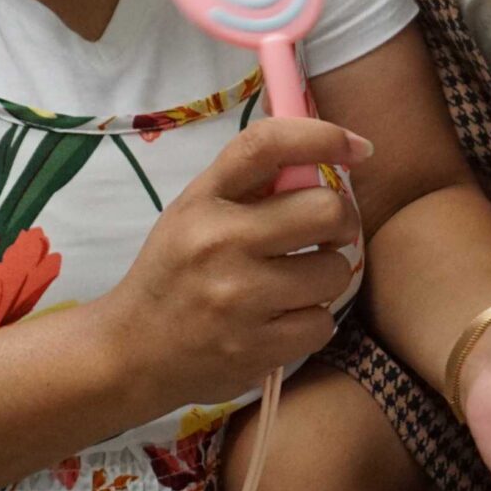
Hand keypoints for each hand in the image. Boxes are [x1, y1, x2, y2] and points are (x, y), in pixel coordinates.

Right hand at [95, 117, 371, 414]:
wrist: (133, 353)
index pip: (266, 146)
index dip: (323, 137)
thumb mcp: (194, 213)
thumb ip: (250, 185)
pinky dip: (311, 322)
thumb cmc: (175, 273)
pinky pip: (323, 323)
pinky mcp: (254, 347)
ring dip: (326, 278)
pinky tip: (281, 321)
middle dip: (342, 222)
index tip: (358, 148)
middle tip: (327, 235)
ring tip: (293, 285)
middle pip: (327, 211)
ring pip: (335, 272)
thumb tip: (325, 155)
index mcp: (203, 200)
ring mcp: (238, 298)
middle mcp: (220, 242)